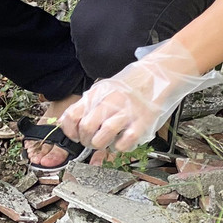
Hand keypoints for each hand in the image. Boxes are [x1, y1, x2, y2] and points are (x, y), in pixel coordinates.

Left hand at [59, 40, 213, 151]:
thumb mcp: (102, 90)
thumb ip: (85, 105)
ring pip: (101, 138)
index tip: (75, 135)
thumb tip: (66, 122)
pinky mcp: (141, 124)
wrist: (156, 75)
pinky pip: (123, 144)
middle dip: (85, 140)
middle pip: (86, 128)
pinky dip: (119, 147)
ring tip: (105, 142)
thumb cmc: (128, 86)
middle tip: (91, 141)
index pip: (72, 115)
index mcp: (96, 95)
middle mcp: (109, 103)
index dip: (69, 130)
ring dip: (100, 145)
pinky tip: (121, 141)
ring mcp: (125, 113)